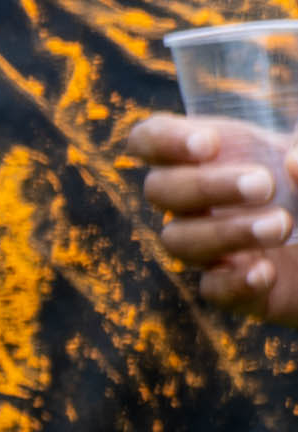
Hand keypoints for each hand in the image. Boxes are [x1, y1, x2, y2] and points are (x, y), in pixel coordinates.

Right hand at [128, 112, 297, 326]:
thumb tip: (292, 162)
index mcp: (208, 159)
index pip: (149, 142)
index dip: (164, 140)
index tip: (210, 144)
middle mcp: (199, 202)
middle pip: (159, 190)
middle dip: (206, 186)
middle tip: (264, 184)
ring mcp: (213, 248)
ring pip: (177, 240)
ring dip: (224, 231)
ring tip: (281, 224)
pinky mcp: (237, 290)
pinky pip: (213, 290)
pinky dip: (234, 282)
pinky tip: (267, 271)